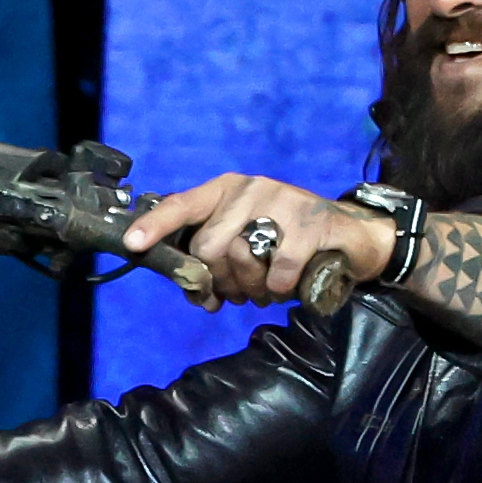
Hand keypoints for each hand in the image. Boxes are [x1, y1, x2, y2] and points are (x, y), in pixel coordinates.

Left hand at [124, 172, 399, 311]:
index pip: (183, 205)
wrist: (349, 238)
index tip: (132, 243)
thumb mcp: (245, 243)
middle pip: (209, 246)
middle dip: (221, 281)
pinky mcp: (313, 220)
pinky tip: (288, 286)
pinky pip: (278, 270)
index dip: (156, 226)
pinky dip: (280, 289)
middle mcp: (251, 188)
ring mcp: (283, 200)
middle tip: (239, 292)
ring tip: (266, 289)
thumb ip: (216, 262)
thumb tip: (195, 294)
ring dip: (252, 288)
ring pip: (242, 257)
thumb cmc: (288, 242)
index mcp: (227, 190)